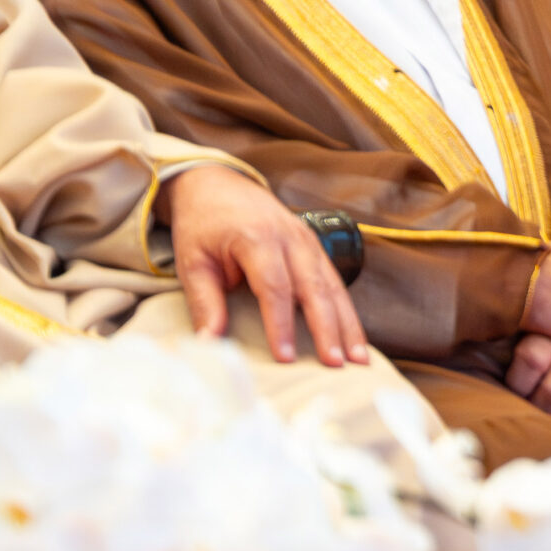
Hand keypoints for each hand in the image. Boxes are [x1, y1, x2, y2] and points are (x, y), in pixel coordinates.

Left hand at [161, 163, 368, 366]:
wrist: (219, 186)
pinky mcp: (316, 247)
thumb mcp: (192, 262)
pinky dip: (347, 312)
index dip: (281, 323)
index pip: (274, 287)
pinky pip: (336, 282)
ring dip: (348, 324)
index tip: (285, 357)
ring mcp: (308, 241)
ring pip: (334, 286)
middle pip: (315, 288)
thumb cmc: (202, 227)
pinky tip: (355, 337)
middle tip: (336, 364)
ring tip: (359, 358)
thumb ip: (204, 302)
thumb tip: (209, 344)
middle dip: (328, 329)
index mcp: (257, 238)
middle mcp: (291, 238)